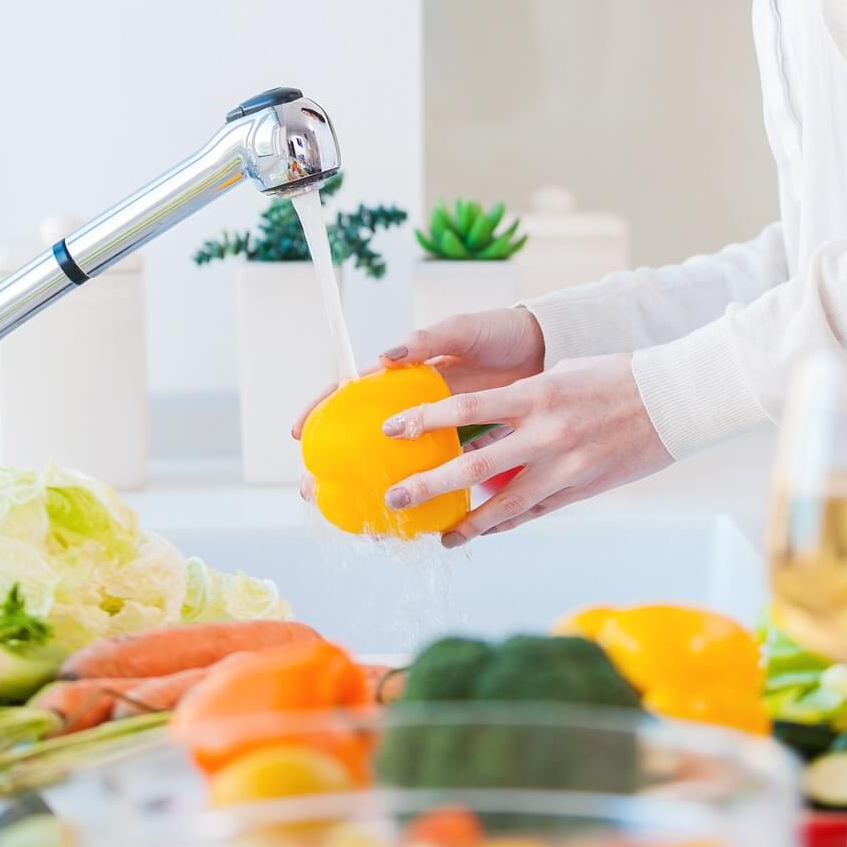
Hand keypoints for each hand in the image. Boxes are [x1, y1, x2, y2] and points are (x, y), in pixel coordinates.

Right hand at [289, 306, 546, 502]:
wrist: (546, 347)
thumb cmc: (499, 332)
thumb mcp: (461, 329)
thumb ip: (426, 340)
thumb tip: (385, 357)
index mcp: (407, 373)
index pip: (355, 390)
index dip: (324, 409)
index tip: (300, 433)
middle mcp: (417, 404)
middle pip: (367, 435)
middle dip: (337, 461)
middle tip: (313, 488)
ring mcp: (440, 428)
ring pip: (399, 461)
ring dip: (375, 484)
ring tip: (354, 513)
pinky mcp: (468, 445)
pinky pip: (442, 472)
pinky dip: (427, 493)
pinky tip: (414, 518)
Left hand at [379, 352, 670, 543]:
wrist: (673, 399)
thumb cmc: (616, 377)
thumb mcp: (561, 375)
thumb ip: (521, 402)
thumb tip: (482, 431)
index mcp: (536, 394)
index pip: (465, 409)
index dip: (423, 421)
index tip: (392, 430)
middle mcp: (545, 433)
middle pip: (472, 466)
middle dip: (428, 484)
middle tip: (394, 498)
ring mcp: (564, 467)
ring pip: (503, 505)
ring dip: (466, 523)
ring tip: (441, 536)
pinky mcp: (581, 489)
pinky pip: (535, 511)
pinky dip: (507, 522)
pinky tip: (485, 531)